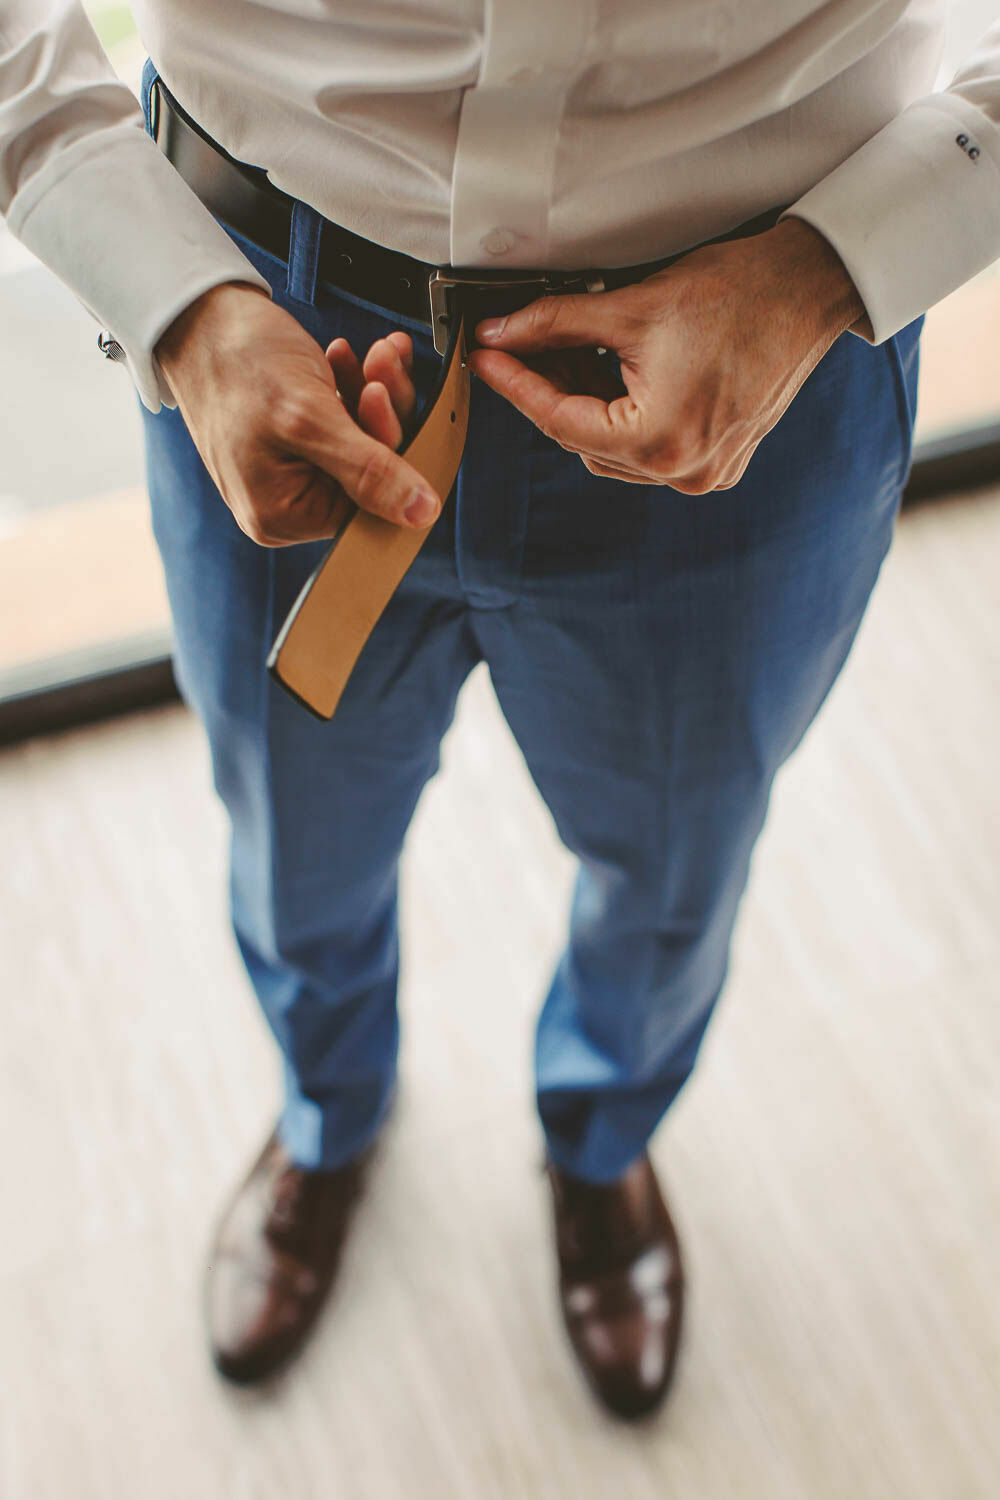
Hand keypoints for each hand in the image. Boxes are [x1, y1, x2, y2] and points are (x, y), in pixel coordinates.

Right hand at [155, 284, 437, 544]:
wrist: (195, 315)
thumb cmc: (236, 362)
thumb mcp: (309, 417)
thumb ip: (368, 470)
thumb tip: (422, 513)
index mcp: (282, 516)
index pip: (368, 504)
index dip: (390, 451)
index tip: (385, 396)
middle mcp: (285, 505)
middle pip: (369, 473)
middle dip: (384, 413)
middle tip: (383, 364)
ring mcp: (289, 472)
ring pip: (362, 443)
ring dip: (376, 393)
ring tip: (374, 354)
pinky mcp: (293, 441)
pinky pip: (343, 424)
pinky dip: (355, 389)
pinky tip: (350, 359)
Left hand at [468, 218, 868, 493]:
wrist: (809, 289)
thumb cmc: (735, 293)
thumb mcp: (631, 306)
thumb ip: (556, 324)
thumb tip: (501, 333)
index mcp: (659, 441)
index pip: (559, 419)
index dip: (514, 384)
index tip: (484, 358)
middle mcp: (683, 471)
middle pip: (584, 441)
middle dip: (552, 393)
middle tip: (523, 346)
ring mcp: (706, 473)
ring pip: (614, 452)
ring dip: (589, 408)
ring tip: (576, 354)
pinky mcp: (721, 462)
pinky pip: (651, 453)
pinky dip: (628, 420)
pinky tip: (619, 376)